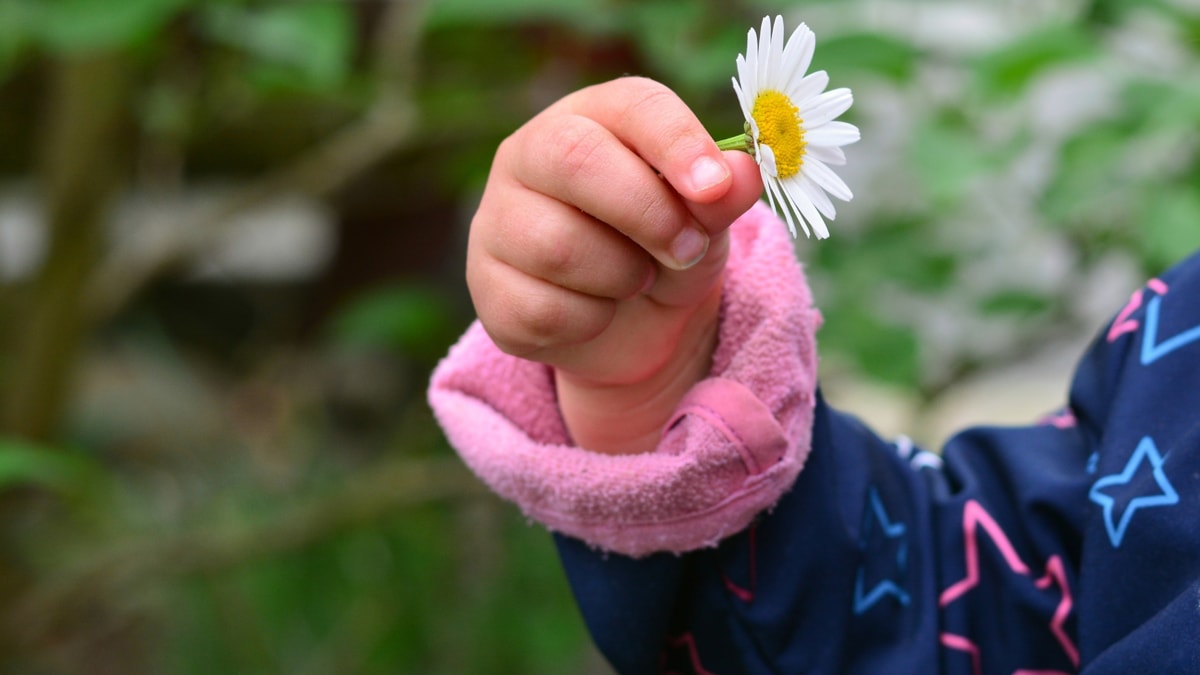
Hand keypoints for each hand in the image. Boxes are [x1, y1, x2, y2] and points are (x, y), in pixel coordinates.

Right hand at [466, 77, 762, 453]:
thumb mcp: (705, 222)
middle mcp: (529, 154)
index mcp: (592, 117)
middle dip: (648, 214)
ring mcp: (497, 219)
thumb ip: (721, 196)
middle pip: (575, 160)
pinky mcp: (486, 285)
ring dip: (622, 277)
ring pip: (557, 246)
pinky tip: (597, 311)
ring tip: (635, 280)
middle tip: (687, 249)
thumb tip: (742, 173)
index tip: (715, 187)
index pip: (631, 105)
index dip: (677, 142)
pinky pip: (542, 309)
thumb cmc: (664, 247)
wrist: (629, 325)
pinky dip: (590, 322)